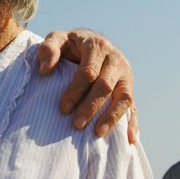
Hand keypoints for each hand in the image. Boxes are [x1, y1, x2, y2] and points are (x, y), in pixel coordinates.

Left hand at [37, 29, 138, 143]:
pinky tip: (130, 139)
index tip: (63, 108)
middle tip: (77, 124)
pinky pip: (134, 105)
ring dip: (112, 117)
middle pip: (105, 86)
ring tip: (98, 133)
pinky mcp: (130, 86)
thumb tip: (45, 70)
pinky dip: (133, 122)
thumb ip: (48, 49)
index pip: (88, 72)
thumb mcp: (57, 39)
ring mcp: (125, 73)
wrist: (89, 41)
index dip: (76, 91)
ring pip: (124, 97)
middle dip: (91, 107)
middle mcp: (115, 58)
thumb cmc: (70, 44)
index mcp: (97, 46)